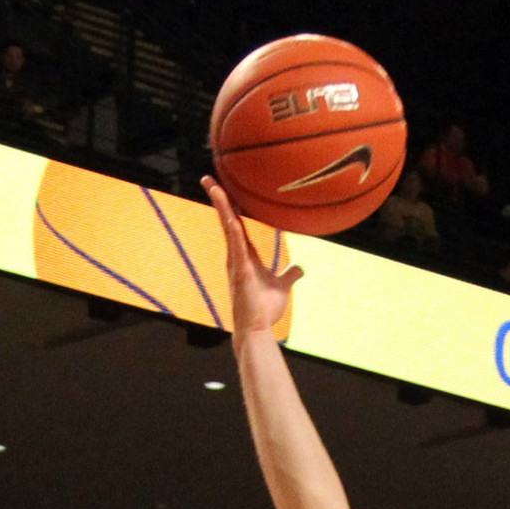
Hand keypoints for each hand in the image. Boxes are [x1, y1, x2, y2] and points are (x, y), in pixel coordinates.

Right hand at [203, 175, 303, 336]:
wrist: (257, 330)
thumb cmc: (264, 310)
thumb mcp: (282, 287)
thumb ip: (289, 275)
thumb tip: (300, 268)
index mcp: (244, 255)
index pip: (236, 225)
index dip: (230, 207)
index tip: (223, 188)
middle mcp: (236, 255)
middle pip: (226, 220)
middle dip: (219, 199)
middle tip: (209, 178)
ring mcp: (236, 263)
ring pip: (227, 228)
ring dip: (221, 207)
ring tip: (214, 186)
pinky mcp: (240, 272)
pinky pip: (236, 246)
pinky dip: (234, 231)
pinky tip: (232, 216)